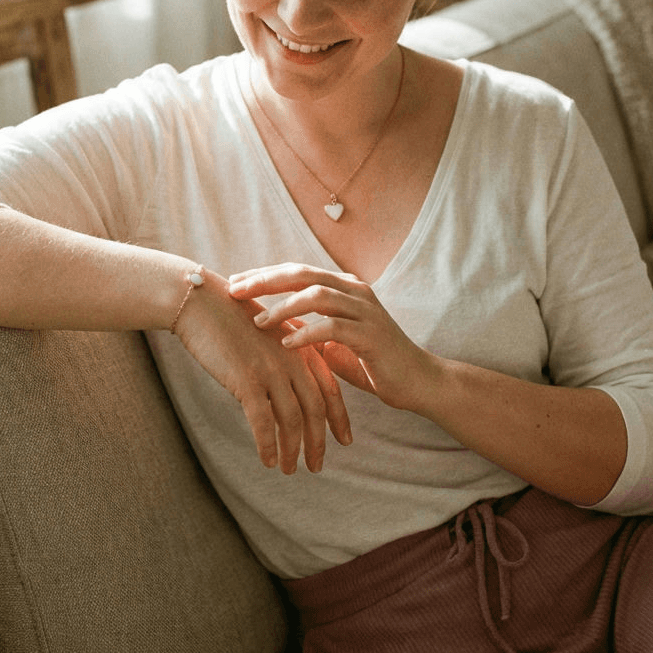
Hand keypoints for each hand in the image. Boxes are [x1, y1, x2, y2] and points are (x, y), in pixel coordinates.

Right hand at [171, 269, 351, 473]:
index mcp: (301, 346)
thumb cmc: (231, 317)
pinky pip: (264, 422)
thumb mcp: (269, 332)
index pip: (329, 388)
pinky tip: (268, 461)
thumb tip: (287, 387)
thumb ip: (285, 355)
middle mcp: (292, 359)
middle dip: (319, 441)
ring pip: (292, 420)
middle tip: (317, 466)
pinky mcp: (247, 380)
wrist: (202, 303)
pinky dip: (269, 445)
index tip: (345, 440)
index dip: (339, 417)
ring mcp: (271, 370)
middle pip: (316, 409)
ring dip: (293, 450)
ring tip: (291, 469)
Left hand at [228, 263, 437, 413]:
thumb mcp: (334, 343)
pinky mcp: (372, 335)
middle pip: (302, 274)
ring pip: (318, 295)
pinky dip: (307, 333)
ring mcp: (366, 310)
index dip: (265, 275)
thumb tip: (274, 327)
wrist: (417, 381)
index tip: (235, 283)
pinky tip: (287, 344)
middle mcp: (355, 291)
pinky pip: (334, 327)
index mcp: (344, 287)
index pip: (297, 271)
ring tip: (258, 322)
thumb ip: (309, 329)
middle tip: (235, 291)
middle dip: (266, 281)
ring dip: (283, 307)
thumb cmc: (373, 362)